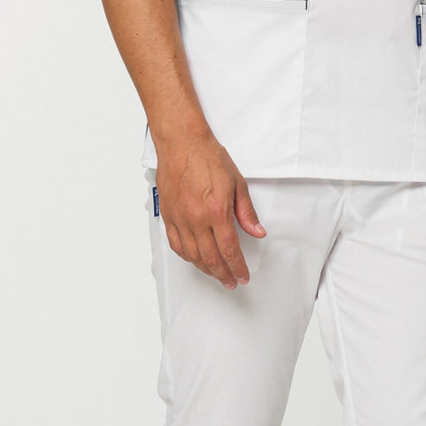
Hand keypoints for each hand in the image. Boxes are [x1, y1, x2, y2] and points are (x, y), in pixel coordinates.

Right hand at [156, 135, 265, 288]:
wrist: (182, 143)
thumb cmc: (207, 157)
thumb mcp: (237, 183)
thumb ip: (246, 212)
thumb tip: (257, 231)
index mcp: (216, 211)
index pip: (229, 250)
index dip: (238, 267)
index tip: (243, 275)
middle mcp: (196, 219)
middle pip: (210, 258)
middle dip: (223, 274)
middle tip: (231, 281)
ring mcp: (179, 219)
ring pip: (192, 255)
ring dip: (205, 269)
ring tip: (216, 273)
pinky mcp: (168, 215)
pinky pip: (176, 244)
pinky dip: (187, 256)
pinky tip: (194, 259)